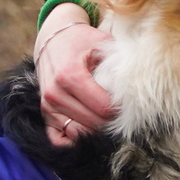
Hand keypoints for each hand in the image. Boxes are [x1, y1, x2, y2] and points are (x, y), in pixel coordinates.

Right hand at [34, 3, 115, 146]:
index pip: (103, 108)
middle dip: (110, 122)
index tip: (127, 104)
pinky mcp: (44, 113)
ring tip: (107, 120)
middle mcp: (55, 93)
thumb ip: (118, 64)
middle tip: (121, 114)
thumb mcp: (102, 43)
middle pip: (92, 123)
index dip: (120, 110)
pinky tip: (87, 130)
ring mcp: (47, 105)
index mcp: (70, 75)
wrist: (54, 39)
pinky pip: (58, 139)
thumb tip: (136, 86)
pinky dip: (73, 140)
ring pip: (78, 133)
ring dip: (96, 131)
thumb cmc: (82, 41)